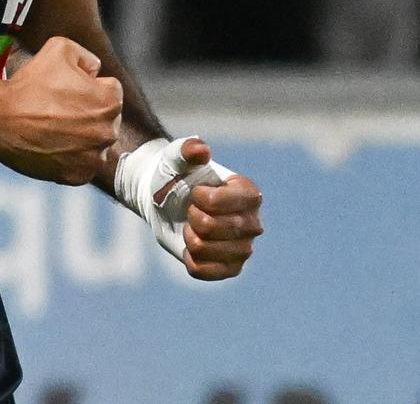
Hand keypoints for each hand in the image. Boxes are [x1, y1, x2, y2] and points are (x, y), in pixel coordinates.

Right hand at [0, 37, 121, 186]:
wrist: (0, 118)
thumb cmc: (29, 83)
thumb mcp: (60, 48)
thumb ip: (86, 56)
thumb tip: (95, 71)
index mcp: (110, 101)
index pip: (110, 90)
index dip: (88, 86)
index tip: (67, 89)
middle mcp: (108, 133)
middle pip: (105, 119)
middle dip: (88, 112)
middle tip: (59, 109)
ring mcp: (93, 158)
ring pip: (95, 143)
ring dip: (82, 136)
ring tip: (54, 127)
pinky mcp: (77, 176)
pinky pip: (82, 164)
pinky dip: (71, 157)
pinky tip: (52, 144)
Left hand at [178, 139, 263, 280]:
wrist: (166, 200)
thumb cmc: (177, 175)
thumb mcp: (179, 157)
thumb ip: (189, 149)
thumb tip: (201, 150)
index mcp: (248, 192)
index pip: (219, 203)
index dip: (200, 199)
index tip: (195, 192)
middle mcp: (253, 222)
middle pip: (212, 228)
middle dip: (192, 218)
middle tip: (192, 210)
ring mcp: (244, 248)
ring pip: (207, 250)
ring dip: (190, 238)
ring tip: (192, 227)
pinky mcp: (231, 269)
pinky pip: (205, 271)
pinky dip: (190, 259)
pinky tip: (192, 247)